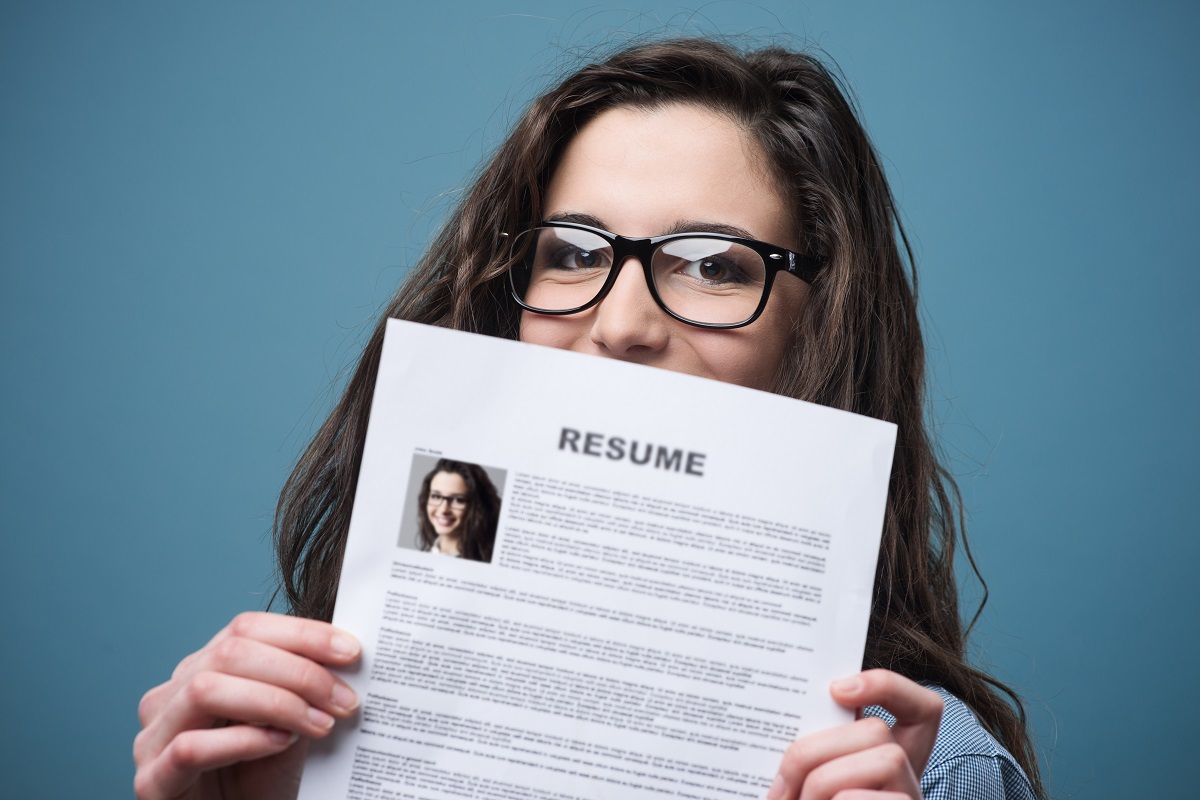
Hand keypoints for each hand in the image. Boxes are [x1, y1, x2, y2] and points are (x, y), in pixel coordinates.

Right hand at [133, 612, 361, 799]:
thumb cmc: (262, 784)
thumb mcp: (290, 726)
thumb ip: (303, 689)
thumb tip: (347, 652)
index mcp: (201, 670)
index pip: (246, 628)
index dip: (302, 634)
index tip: (350, 651)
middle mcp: (170, 696)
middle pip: (230, 652)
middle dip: (298, 671)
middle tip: (344, 699)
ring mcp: (153, 738)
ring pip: (206, 690)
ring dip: (275, 702)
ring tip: (320, 724)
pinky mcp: (152, 781)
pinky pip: (191, 747)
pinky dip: (245, 740)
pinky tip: (282, 744)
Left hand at [768, 669, 943, 799]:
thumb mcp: (810, 792)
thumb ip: (814, 764)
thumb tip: (778, 728)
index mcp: (883, 767)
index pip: (920, 709)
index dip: (887, 687)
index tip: (837, 690)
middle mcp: (909, 785)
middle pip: (877, 730)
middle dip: (817, 751)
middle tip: (782, 791)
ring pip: (884, 757)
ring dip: (826, 781)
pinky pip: (866, 798)